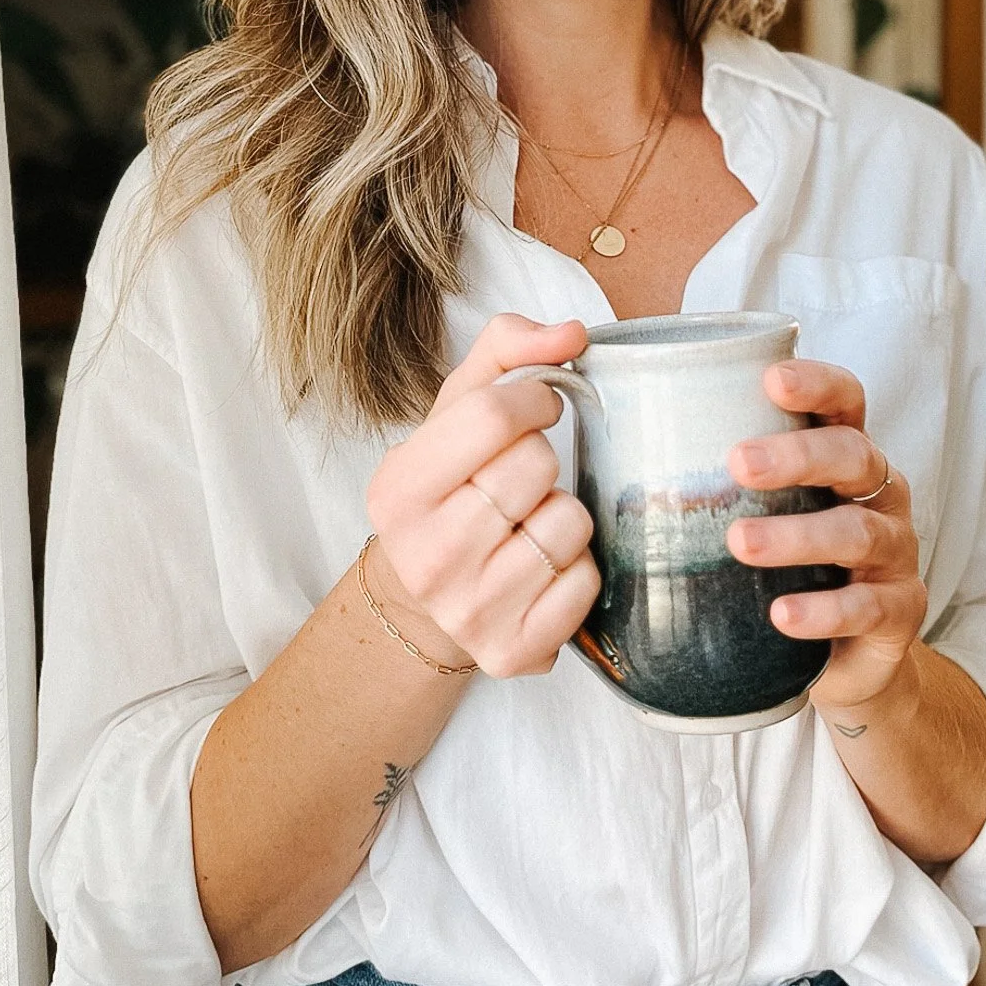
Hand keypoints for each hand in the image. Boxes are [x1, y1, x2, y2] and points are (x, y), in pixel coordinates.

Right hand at [365, 314, 599, 678]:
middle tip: (522, 476)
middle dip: (543, 458)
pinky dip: (579, 566)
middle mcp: (426, 556)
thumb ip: (508, 351)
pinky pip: (587, 582)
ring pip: (571, 523)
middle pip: (535, 466)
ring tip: (529, 522)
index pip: (490, 414)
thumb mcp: (455, 412)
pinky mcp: (514, 652)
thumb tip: (574, 333)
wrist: (423, 600)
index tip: (539, 405)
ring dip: (564, 512)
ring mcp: (469, 610)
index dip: (534, 396)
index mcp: (397, 489)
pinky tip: (543, 565)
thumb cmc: (451, 489)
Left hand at [725, 358, 924, 712]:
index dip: (816, 383)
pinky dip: (824, 610)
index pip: (844, 400)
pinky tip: (781, 615)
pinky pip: (868, 606)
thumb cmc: (783, 566)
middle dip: (797, 454)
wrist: (840, 659)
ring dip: (797, 534)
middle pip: (852, 455)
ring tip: (739, 543)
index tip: (770, 379)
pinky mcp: (898, 611)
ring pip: (857, 531)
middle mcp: (877, 493)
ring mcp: (894, 552)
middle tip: (738, 463)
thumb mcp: (751, 512)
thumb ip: (700, 474)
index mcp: (840, 455)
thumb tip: (596, 428)